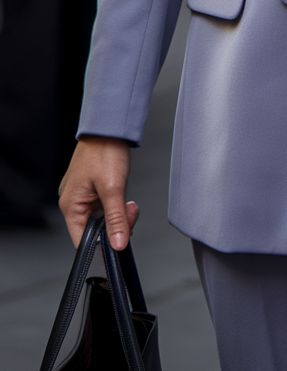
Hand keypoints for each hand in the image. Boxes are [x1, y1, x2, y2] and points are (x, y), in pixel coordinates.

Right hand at [59, 136, 137, 250]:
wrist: (109, 126)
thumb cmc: (104, 151)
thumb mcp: (113, 188)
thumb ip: (116, 219)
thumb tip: (117, 243)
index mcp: (71, 205)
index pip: (82, 240)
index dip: (102, 244)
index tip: (120, 238)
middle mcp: (73, 201)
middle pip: (94, 229)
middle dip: (115, 225)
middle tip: (130, 213)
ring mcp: (82, 194)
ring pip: (101, 218)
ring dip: (118, 214)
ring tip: (129, 204)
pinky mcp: (92, 188)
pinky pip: (103, 206)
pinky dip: (116, 205)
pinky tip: (124, 198)